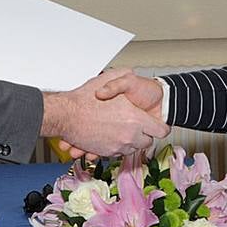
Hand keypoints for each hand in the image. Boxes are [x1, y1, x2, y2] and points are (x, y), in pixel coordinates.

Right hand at [42, 69, 169, 158]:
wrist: (65, 115)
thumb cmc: (85, 99)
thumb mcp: (109, 78)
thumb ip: (124, 76)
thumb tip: (132, 73)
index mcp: (135, 119)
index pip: (160, 130)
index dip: (160, 127)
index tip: (158, 125)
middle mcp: (129, 135)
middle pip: (147, 142)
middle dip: (144, 135)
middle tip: (138, 126)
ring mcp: (118, 146)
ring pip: (133, 148)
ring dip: (130, 141)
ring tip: (123, 129)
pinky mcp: (106, 152)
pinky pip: (118, 153)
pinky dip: (116, 146)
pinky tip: (111, 135)